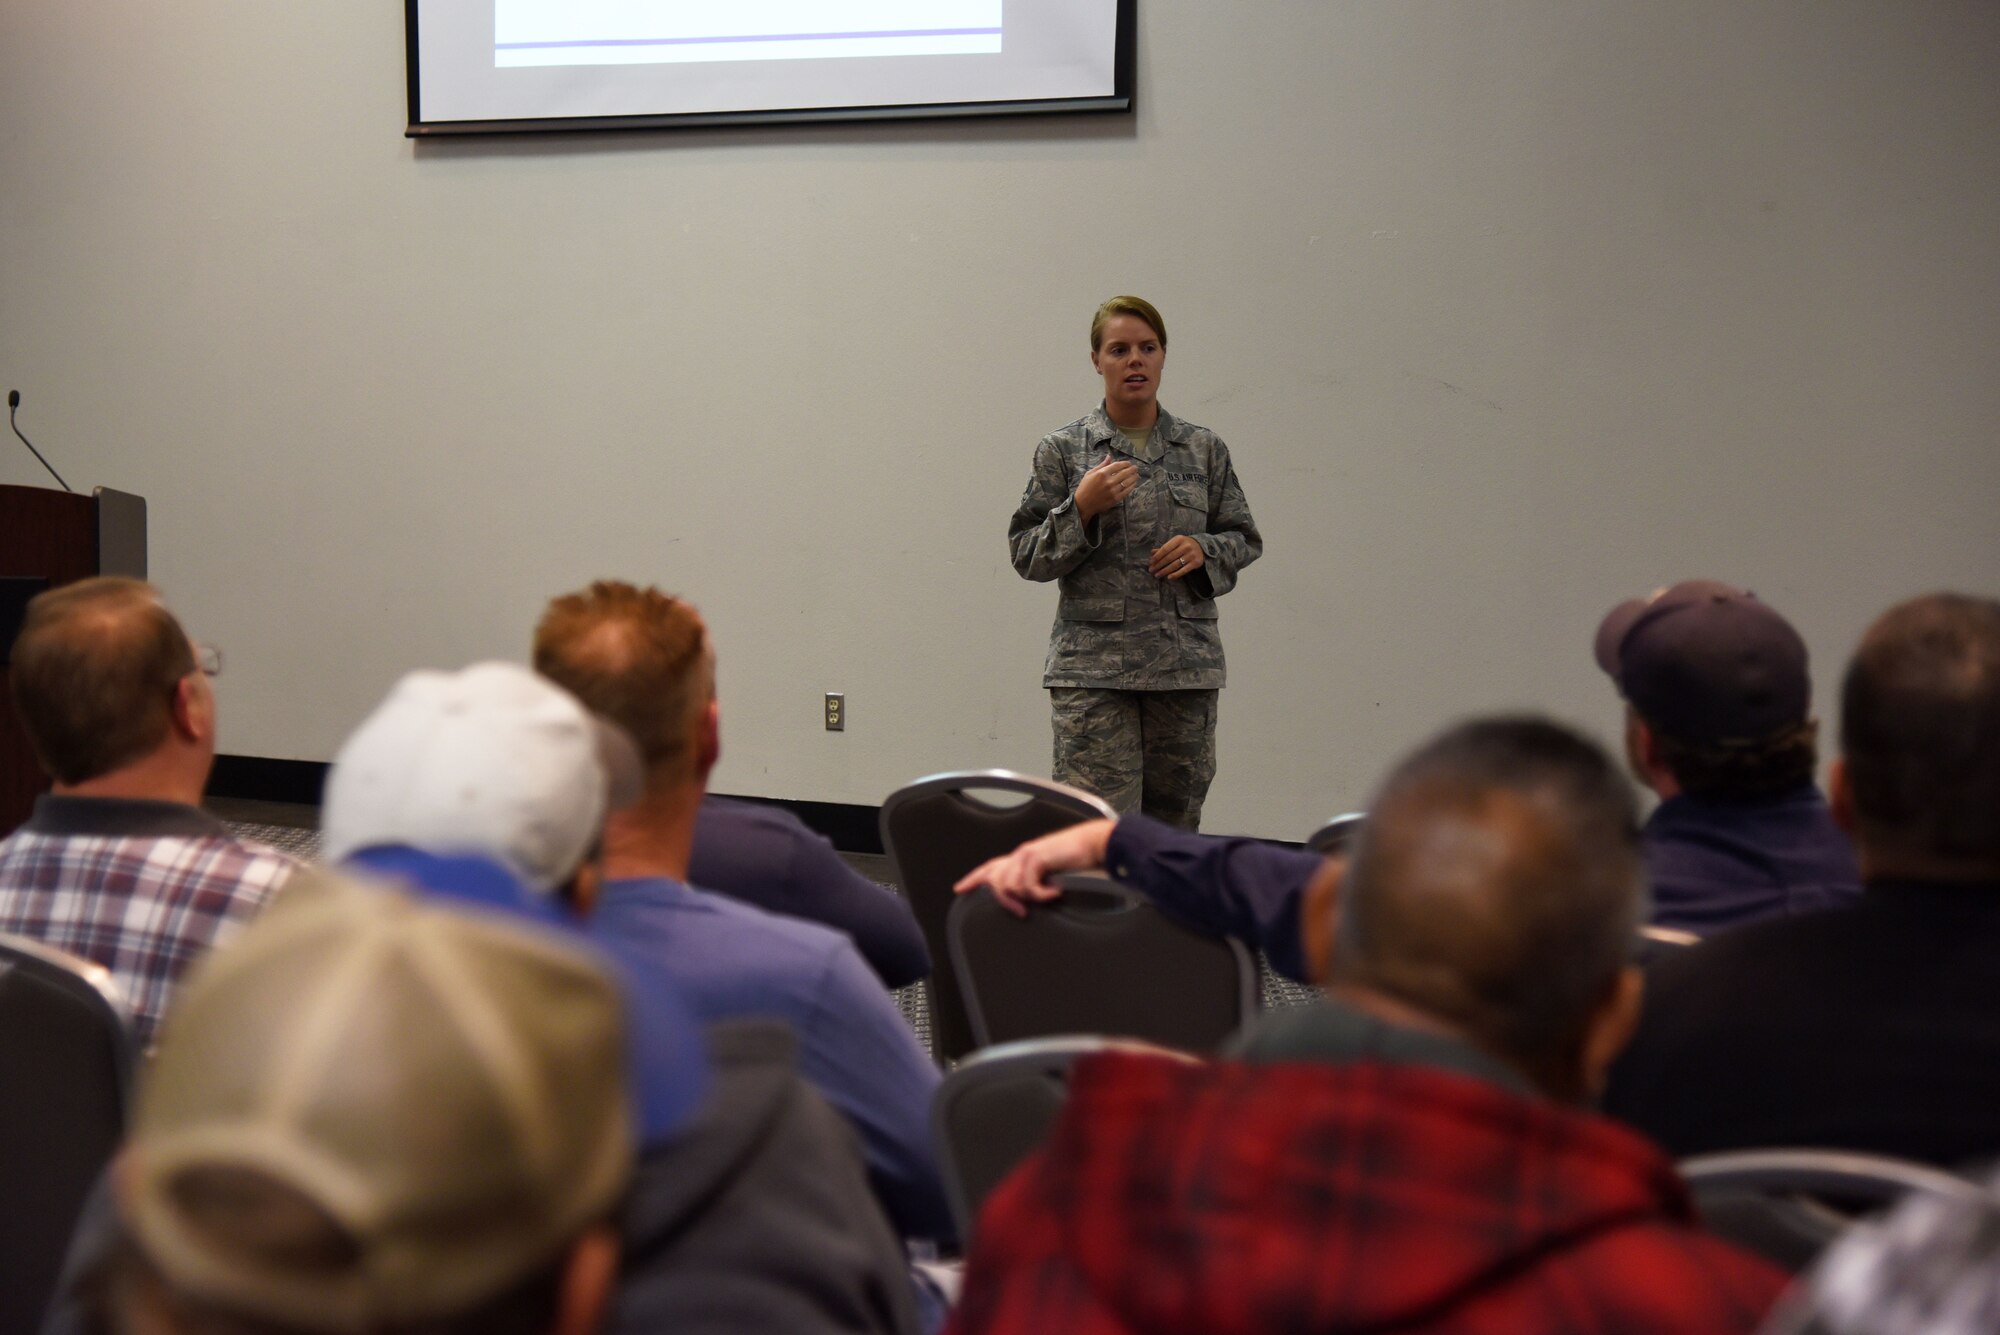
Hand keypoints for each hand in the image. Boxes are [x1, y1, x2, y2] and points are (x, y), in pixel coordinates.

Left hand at [952, 818, 1116, 917]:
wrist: (1094, 845)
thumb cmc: (1077, 861)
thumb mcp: (1050, 875)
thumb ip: (1034, 882)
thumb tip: (1023, 901)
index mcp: (1020, 858)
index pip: (990, 867)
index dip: (973, 878)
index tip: (958, 889)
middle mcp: (1019, 855)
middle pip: (994, 881)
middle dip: (1005, 901)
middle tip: (1022, 913)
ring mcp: (1026, 855)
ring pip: (1010, 887)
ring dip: (1029, 897)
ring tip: (1048, 896)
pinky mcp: (1036, 858)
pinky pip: (1028, 887)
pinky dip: (1042, 895)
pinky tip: (1055, 892)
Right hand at [1074, 458, 1138, 520]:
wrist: (1083, 504)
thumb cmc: (1085, 488)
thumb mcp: (1090, 473)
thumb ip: (1102, 465)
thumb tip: (1109, 456)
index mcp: (1102, 473)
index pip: (1117, 466)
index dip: (1125, 463)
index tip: (1129, 463)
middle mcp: (1109, 481)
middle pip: (1124, 473)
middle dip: (1132, 469)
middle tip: (1135, 468)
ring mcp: (1113, 491)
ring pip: (1127, 482)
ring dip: (1134, 477)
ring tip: (1137, 475)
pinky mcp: (1115, 499)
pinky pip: (1126, 491)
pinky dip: (1131, 487)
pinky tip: (1133, 484)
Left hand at [1149, 535, 1205, 579]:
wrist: (1202, 547)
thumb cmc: (1184, 545)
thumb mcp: (1175, 543)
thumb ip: (1164, 548)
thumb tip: (1152, 553)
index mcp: (1179, 539)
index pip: (1165, 549)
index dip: (1157, 556)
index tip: (1150, 562)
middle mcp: (1186, 546)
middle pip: (1169, 557)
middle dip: (1159, 565)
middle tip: (1151, 570)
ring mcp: (1191, 554)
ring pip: (1175, 564)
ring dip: (1165, 571)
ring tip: (1157, 575)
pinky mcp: (1196, 562)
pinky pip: (1184, 570)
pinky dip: (1176, 574)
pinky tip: (1169, 577)